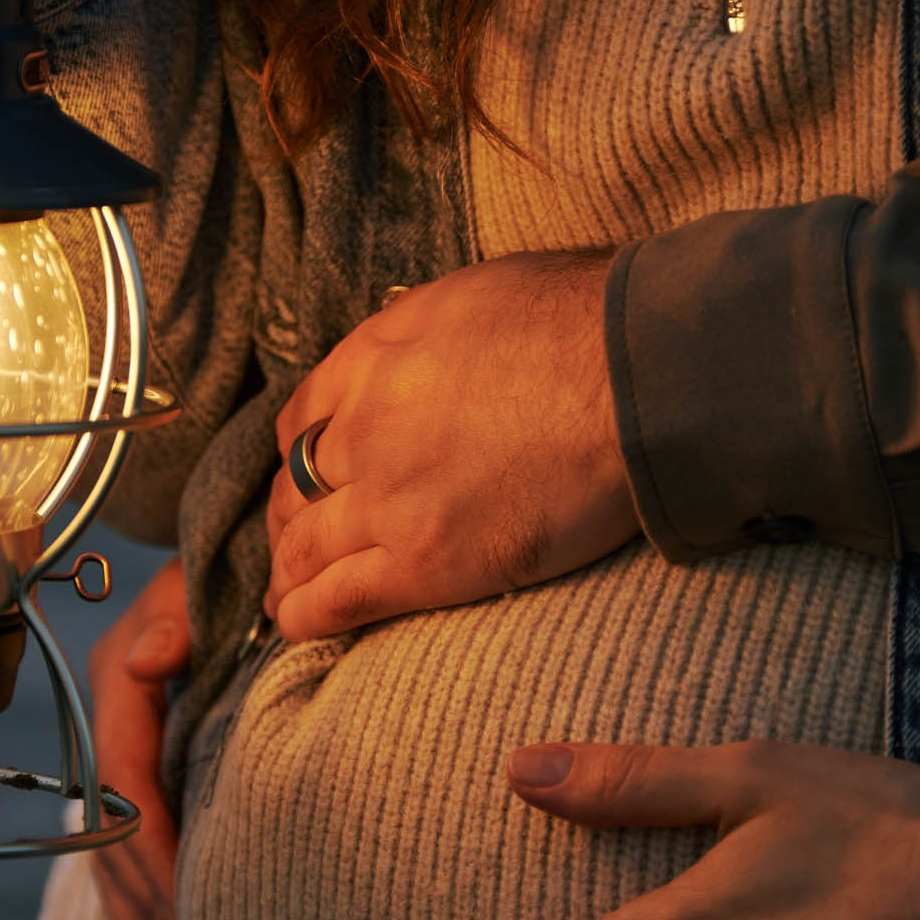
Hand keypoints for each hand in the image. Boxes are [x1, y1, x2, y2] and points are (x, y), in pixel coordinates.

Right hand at [87, 557, 190, 919]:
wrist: (218, 562)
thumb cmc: (218, 572)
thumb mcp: (193, 582)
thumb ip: (176, 618)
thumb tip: (154, 657)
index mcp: (116, 688)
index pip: (125, 781)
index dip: (150, 842)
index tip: (188, 893)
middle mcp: (107, 729)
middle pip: (110, 835)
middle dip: (143, 903)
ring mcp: (119, 757)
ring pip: (112, 856)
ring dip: (141, 919)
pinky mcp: (141, 778)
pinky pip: (129, 851)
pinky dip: (146, 905)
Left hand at [264, 251, 638, 639]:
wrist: (635, 378)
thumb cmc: (584, 322)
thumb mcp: (474, 294)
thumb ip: (425, 329)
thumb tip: (426, 348)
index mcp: (372, 357)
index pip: (303, 415)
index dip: (301, 451)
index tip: (310, 473)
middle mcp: (362, 428)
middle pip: (297, 485)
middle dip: (288, 518)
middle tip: (294, 542)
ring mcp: (388, 498)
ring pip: (304, 546)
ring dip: (288, 573)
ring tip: (284, 595)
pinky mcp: (425, 561)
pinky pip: (337, 599)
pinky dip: (305, 615)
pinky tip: (296, 626)